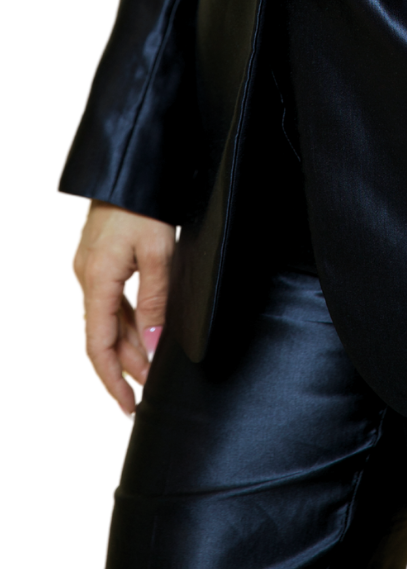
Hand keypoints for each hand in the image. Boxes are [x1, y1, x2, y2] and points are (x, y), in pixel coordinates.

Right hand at [70, 201, 175, 420]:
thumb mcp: (158, 252)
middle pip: (103, 336)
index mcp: (95, 280)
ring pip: (108, 318)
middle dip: (125, 367)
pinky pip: (111, 298)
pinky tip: (145, 330)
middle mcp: (85, 276)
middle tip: (146, 393)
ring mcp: (90, 265)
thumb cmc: (146, 202)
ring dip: (129, 344)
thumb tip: (152, 348)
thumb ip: (153, 302)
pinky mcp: (99, 254)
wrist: (131, 160)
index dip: (113, 382)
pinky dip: (127, 320)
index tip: (128, 408)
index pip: (99, 348)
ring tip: (151, 368)